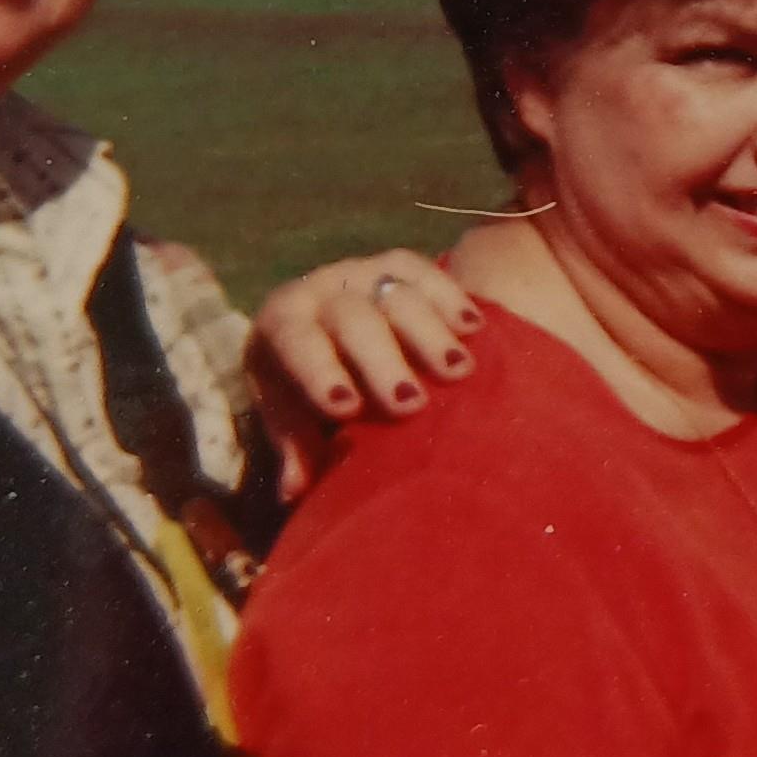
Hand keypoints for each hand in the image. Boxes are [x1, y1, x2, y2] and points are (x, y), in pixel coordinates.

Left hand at [248, 251, 484, 500]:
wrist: (320, 321)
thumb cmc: (305, 383)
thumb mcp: (292, 412)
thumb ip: (296, 447)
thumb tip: (294, 491)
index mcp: (282, 324)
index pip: (296, 343)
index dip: (319, 372)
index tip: (347, 408)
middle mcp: (320, 290)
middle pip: (353, 319)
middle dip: (382, 361)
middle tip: (412, 403)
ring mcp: (361, 273)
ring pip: (395, 294)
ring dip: (429, 334)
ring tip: (459, 371)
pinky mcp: (396, 265)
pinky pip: (424, 271)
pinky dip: (450, 297)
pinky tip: (474, 329)